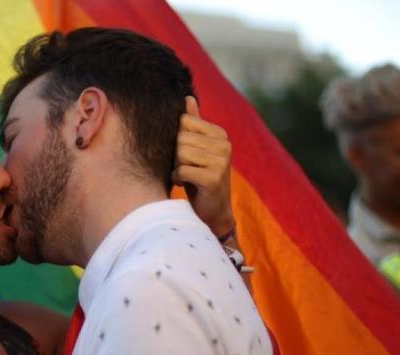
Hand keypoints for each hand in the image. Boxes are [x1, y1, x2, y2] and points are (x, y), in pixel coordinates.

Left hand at [173, 96, 234, 237]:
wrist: (212, 212)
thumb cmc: (199, 178)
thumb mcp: (196, 149)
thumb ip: (193, 124)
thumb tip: (187, 97)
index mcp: (220, 134)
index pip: (185, 122)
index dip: (178, 139)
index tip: (185, 154)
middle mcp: (224, 145)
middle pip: (181, 138)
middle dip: (176, 155)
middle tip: (184, 168)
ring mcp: (221, 161)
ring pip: (180, 153)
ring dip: (176, 167)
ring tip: (186, 176)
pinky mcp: (214, 178)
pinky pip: (182, 170)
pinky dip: (178, 178)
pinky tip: (185, 184)